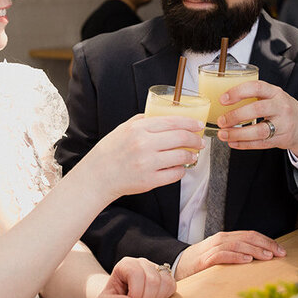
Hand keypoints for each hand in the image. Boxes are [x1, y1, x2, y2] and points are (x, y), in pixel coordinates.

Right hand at [82, 114, 204, 198]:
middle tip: (200, 142)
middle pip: (181, 138)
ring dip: (191, 155)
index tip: (199, 125)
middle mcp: (144, 144)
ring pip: (181, 156)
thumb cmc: (110, 152)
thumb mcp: (123, 129)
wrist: (97, 176)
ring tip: (192, 155)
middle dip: (195, 140)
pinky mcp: (150, 181)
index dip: (190, 123)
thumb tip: (164, 116)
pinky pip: (175, 174)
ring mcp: (147, 164)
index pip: (173, 122)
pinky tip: (180, 168)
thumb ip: (143, 120)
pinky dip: (181, 170)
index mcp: (138, 129)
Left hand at [95, 257, 176, 297]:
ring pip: (165, 281)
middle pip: (152, 279)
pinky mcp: (164, 276)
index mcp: (125, 265)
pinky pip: (172, 285)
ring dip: (157, 297)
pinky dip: (166, 296)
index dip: (135, 293)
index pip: (136, 274)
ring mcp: (154, 268)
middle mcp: (141, 262)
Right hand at [175, 230, 285, 279]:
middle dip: (265, 244)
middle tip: (279, 253)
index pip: (251, 235)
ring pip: (236, 244)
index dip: (267, 241)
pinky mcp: (204, 260)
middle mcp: (220, 240)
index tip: (281, 251)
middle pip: (247, 237)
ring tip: (267, 256)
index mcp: (226, 238)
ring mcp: (211, 248)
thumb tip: (261, 259)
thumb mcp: (222, 256)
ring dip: (254, 249)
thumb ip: (238, 254)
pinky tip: (246, 260)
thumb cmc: (202, 263)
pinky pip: (222, 255)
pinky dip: (235, 256)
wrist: (177, 267)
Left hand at [215, 81, 297, 158]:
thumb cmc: (282, 109)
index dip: (238, 92)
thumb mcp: (273, 97)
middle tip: (221, 121)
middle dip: (236, 116)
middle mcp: (281, 106)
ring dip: (238, 134)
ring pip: (259, 130)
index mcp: (275, 92)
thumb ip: (254, 96)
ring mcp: (283, 124)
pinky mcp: (282, 139)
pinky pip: (261, 143)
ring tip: (223, 134)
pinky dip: (244, 144)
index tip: (223, 99)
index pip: (256, 87)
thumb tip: (224, 99)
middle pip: (257, 110)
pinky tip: (233, 143)